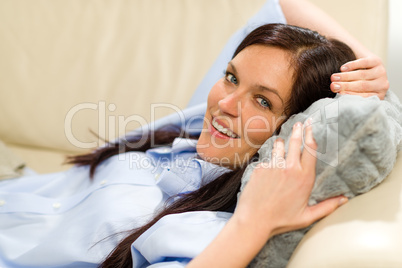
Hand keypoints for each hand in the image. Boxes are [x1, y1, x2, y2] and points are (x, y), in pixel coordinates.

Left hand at [233, 120, 347, 241]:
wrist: (254, 220)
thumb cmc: (281, 220)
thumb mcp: (307, 216)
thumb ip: (327, 206)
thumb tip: (345, 199)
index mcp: (304, 177)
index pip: (311, 149)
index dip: (311, 135)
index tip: (311, 125)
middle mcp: (289, 168)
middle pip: (296, 142)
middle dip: (299, 130)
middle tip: (300, 123)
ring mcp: (273, 166)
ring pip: (279, 147)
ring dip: (282, 142)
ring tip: (282, 141)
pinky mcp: (260, 168)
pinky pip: (267, 159)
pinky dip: (269, 160)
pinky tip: (268, 168)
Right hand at [330, 54, 388, 99]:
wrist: (365, 67)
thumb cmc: (357, 84)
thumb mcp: (356, 92)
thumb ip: (350, 94)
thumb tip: (338, 96)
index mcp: (378, 95)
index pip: (365, 96)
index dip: (351, 95)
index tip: (339, 93)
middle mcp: (383, 85)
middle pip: (362, 86)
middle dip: (346, 86)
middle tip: (333, 86)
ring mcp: (381, 72)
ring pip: (362, 74)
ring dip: (346, 76)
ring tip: (334, 77)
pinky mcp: (377, 61)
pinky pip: (364, 63)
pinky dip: (351, 65)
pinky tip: (342, 68)